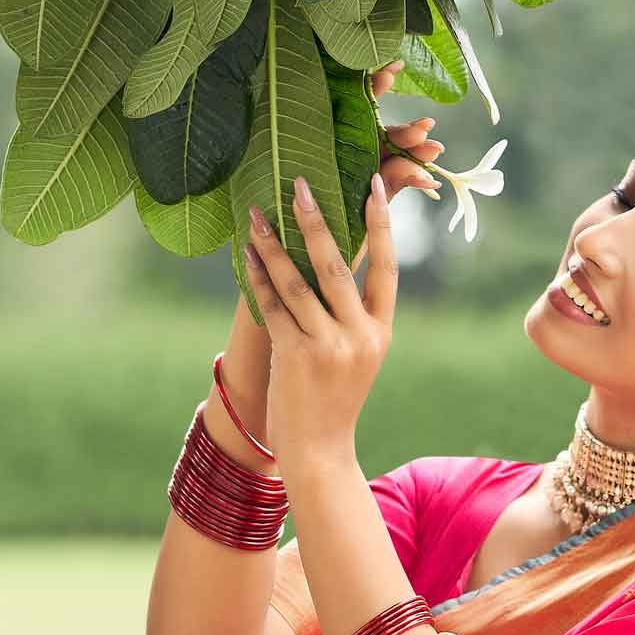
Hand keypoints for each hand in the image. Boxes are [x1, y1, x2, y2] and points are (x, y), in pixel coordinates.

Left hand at [241, 62, 444, 473]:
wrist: (320, 452)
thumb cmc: (333, 400)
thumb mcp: (354, 357)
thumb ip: (348, 314)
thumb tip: (326, 255)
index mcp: (381, 334)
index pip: (386, 269)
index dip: (381, 225)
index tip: (374, 184)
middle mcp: (360, 337)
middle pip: (338, 265)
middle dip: (316, 220)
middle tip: (299, 182)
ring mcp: (329, 348)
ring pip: (298, 281)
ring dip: (274, 243)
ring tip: (257, 212)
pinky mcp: (297, 356)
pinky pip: (274, 305)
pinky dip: (259, 276)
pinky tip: (248, 252)